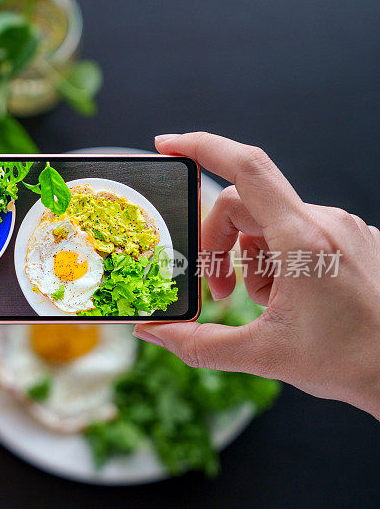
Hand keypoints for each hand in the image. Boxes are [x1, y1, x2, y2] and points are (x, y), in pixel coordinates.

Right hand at [134, 132, 379, 418]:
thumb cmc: (352, 362)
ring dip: (252, 261)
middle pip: (245, 207)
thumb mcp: (263, 356)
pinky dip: (280, 262)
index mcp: (303, 240)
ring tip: (269, 305)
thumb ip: (199, 343)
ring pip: (271, 224)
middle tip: (219, 293)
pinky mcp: (354, 238)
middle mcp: (326, 222)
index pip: (246, 169)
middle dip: (219, 248)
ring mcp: (344, 227)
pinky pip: (299, 234)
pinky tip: (293, 300)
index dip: (201, 148)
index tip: (168, 146)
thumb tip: (153, 331)